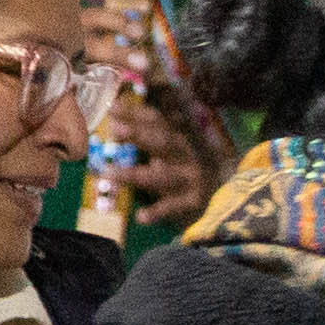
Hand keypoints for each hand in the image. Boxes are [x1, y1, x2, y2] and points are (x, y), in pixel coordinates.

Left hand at [116, 86, 214, 229]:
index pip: (157, 121)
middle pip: (162, 142)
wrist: (215, 202)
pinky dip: (156, 212)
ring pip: (163, 175)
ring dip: (135, 173)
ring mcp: (190, 179)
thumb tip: (111, 123)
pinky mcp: (192, 202)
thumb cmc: (180, 175)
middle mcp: (185, 155)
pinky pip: (172, 207)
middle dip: (138, 134)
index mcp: (176, 139)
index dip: (135, 113)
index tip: (111, 108)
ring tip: (109, 173)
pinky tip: (140, 217)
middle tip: (115, 129)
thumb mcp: (166, 152)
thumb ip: (144, 141)